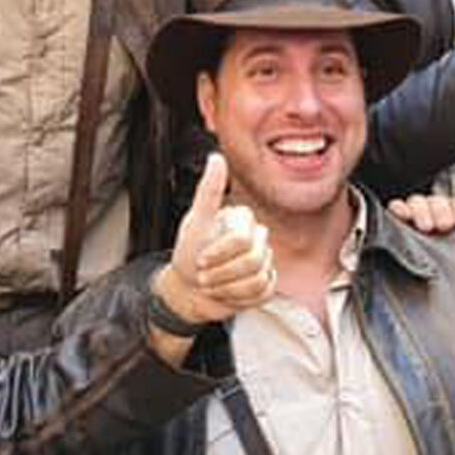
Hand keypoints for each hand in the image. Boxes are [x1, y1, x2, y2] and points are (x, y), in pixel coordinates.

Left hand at [160, 154, 274, 324]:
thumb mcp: (194, 224)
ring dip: (228, 287)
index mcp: (242, 219)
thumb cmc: (188, 255)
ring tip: (212, 285)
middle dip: (222, 274)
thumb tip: (217, 157)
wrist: (187, 289)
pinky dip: (240, 297)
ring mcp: (264, 259)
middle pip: (253, 260)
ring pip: (259, 278)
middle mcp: (256, 237)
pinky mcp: (267, 281)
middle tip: (204, 276)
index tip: (199, 260)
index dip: (219, 253)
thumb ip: (208, 192)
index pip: (242, 239)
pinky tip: (226, 292)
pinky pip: (264, 291)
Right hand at [385, 191, 454, 238]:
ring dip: (422, 211)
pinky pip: (397, 209)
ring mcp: (416, 217)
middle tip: (445, 226)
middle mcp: (435, 213)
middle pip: (436, 201)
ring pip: (417, 202)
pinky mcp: (399, 223)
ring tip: (426, 226)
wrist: (442, 288)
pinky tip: (401, 214)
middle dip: (441, 211)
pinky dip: (399, 208)